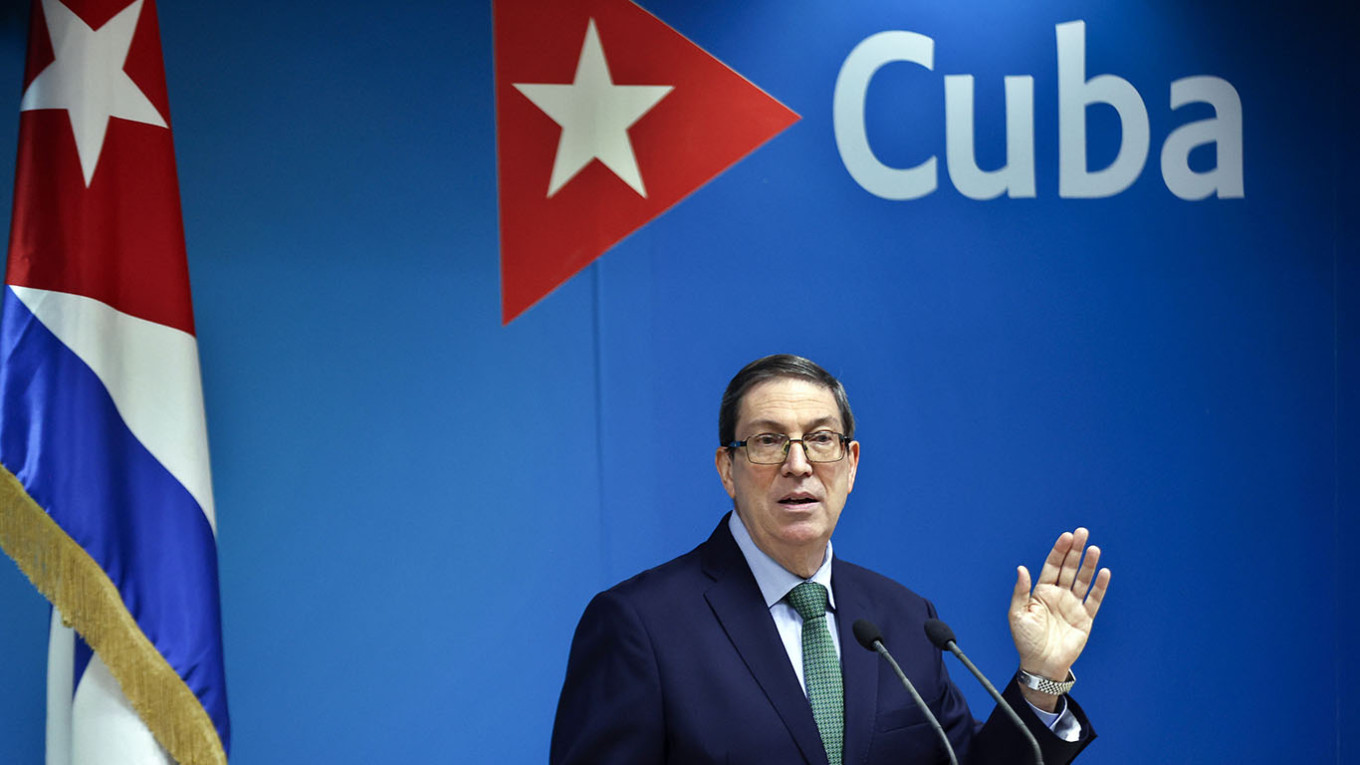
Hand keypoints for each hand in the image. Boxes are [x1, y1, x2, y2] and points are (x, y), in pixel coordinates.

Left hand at [1008, 528, 1109, 706]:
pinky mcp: (1085, 618)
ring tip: (1093, 549)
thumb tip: (1022, 568)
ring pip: (1083, 580)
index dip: (1059, 551)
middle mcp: (1059, 595)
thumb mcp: (1017, 614)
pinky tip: (1104, 572)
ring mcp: (1073, 606)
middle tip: (1082, 532)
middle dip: (1075, 550)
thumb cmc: (1026, 640)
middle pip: (1069, 568)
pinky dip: (1099, 587)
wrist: (1041, 665)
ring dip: (1088, 565)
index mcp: (1041, 591)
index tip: (1066, 536)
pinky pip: (1094, 600)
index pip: (1052, 566)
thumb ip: (1021, 591)